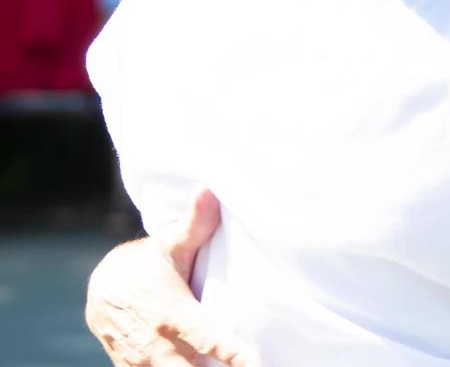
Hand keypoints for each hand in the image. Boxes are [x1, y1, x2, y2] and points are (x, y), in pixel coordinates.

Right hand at [85, 189, 254, 366]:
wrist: (104, 288)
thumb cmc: (148, 264)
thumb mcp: (169, 244)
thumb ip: (196, 223)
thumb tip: (210, 189)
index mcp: (172, 314)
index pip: (208, 339)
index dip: (232, 354)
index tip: (255, 363)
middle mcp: (159, 345)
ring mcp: (147, 363)